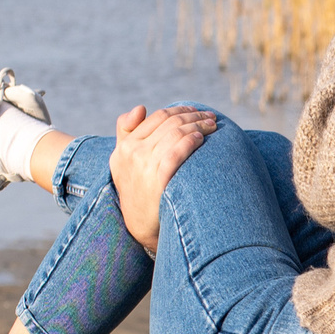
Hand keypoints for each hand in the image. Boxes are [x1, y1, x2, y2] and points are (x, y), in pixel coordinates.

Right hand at [108, 104, 213, 254]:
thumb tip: (140, 107)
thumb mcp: (122, 161)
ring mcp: (144, 167)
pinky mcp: (157, 180)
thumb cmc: (136, 189)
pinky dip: (190, 141)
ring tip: (212, 126)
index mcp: (125, 145)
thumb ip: (126, 132)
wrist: (140, 225)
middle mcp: (132, 153)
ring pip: (175, 134)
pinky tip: (201, 139)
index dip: (179, 110)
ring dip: (198, 126)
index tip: (195, 110)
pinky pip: (176, 153)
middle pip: (169, 123)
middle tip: (210, 117)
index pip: (157, 117)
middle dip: (193, 116)